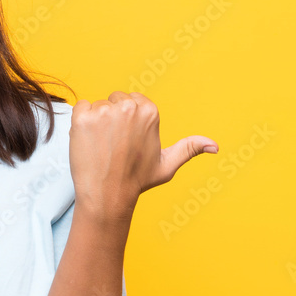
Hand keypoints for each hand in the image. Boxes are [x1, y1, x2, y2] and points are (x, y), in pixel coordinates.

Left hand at [69, 91, 217, 220]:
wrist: (107, 196)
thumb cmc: (136, 181)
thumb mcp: (167, 164)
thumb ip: (189, 149)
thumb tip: (215, 146)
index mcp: (150, 111)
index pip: (132, 100)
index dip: (127, 120)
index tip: (127, 140)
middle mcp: (129, 107)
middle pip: (114, 100)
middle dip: (112, 118)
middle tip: (114, 145)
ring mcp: (104, 111)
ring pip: (97, 105)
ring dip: (96, 122)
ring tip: (102, 146)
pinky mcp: (83, 117)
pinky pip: (80, 107)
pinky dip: (80, 122)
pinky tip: (88, 142)